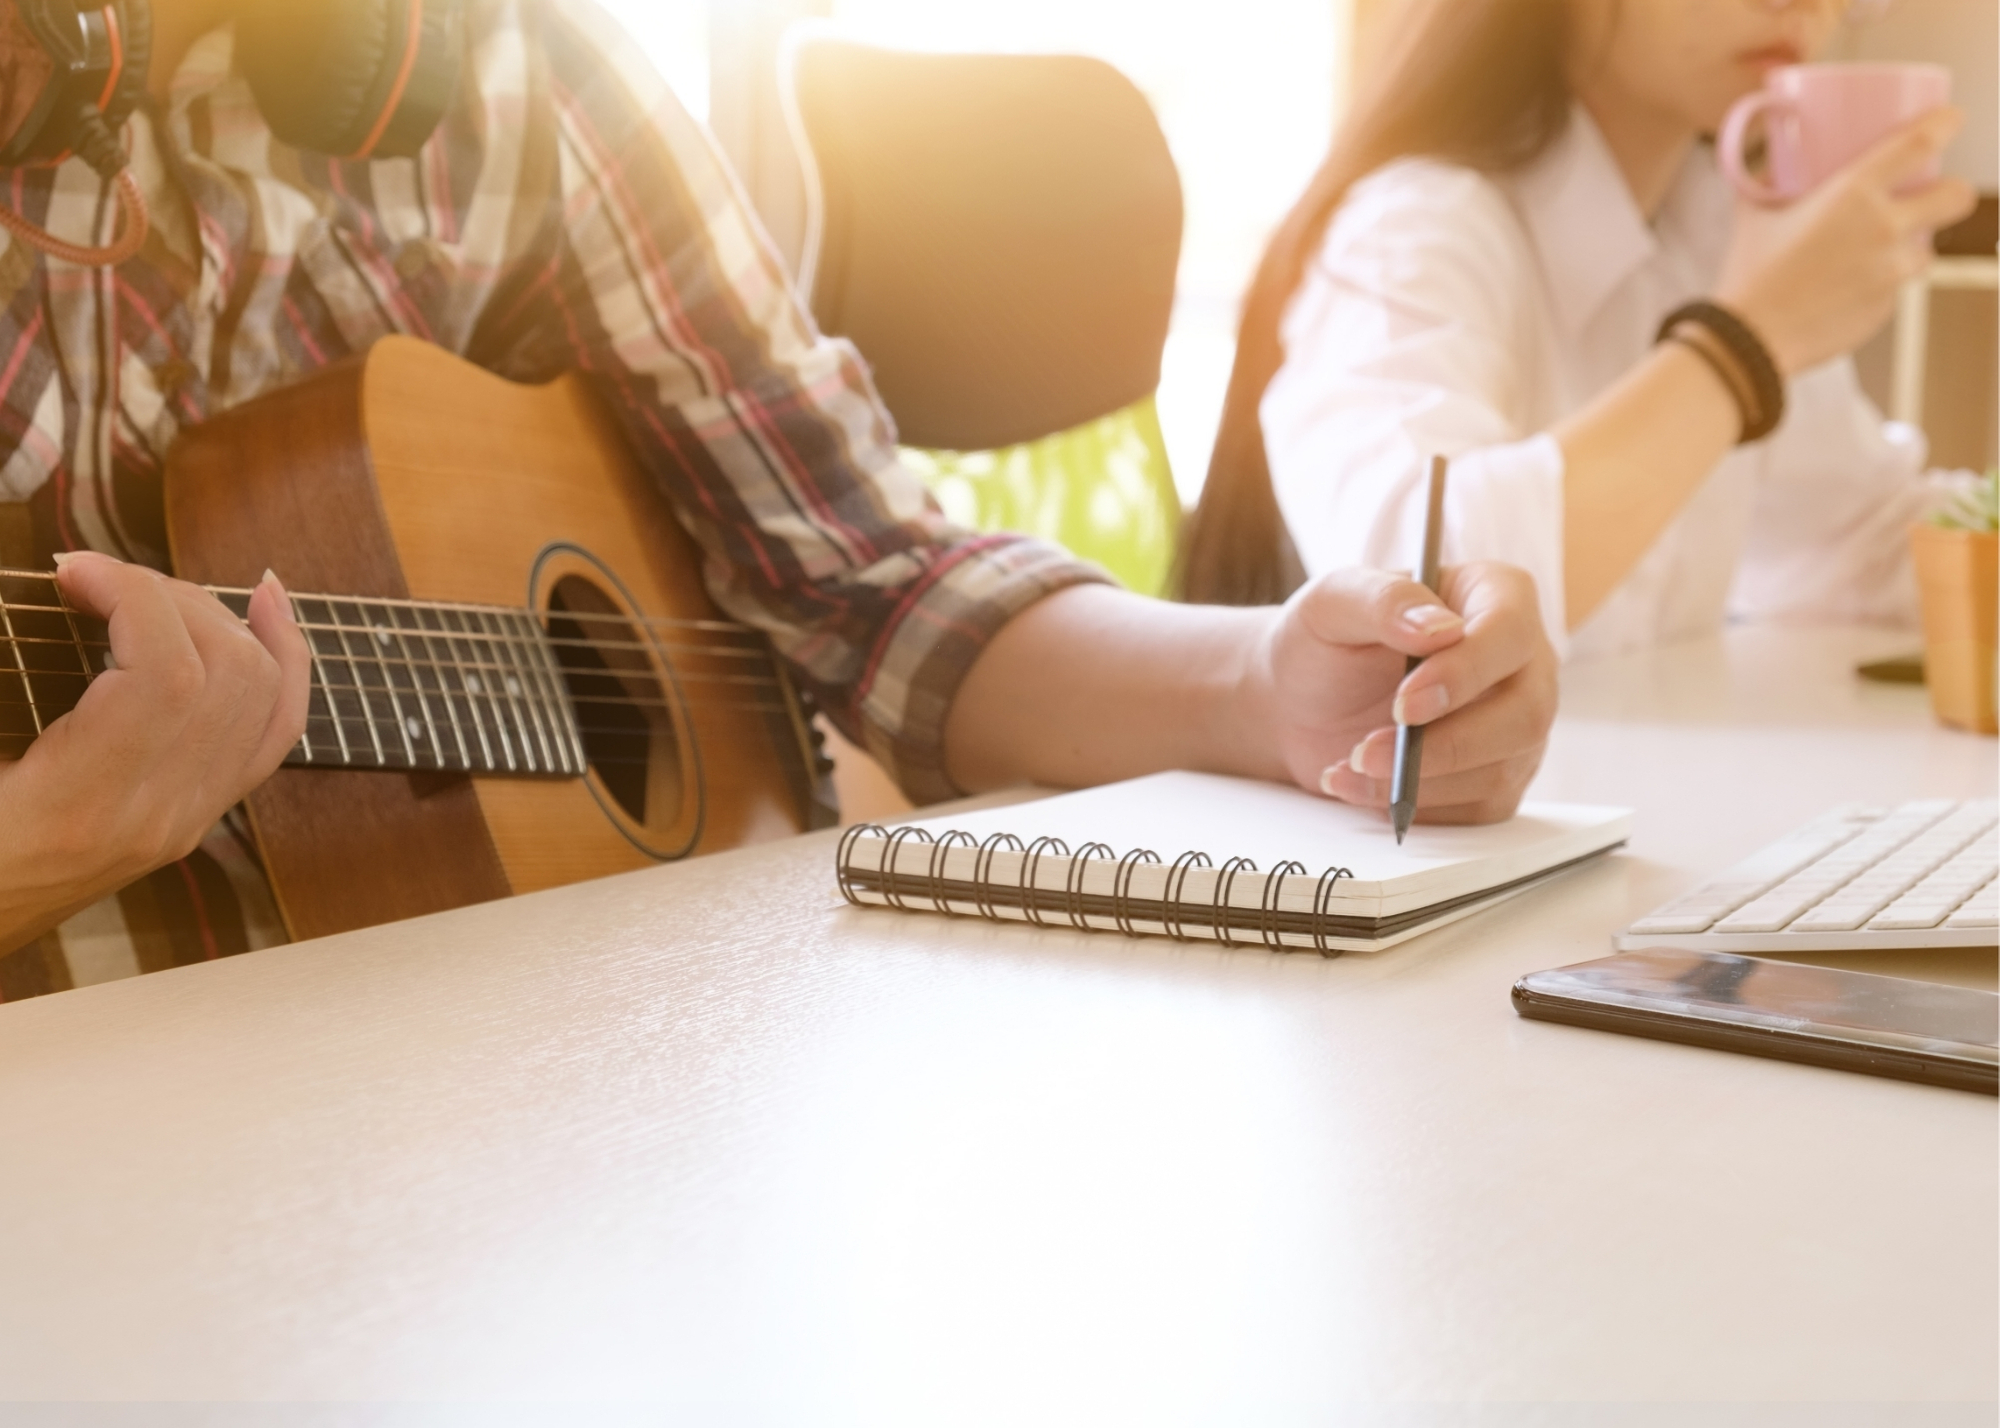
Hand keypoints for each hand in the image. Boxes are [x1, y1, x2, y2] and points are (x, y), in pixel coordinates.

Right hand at [0, 553, 309, 950]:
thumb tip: (50, 578)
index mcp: (82, 805)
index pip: (166, 674)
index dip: (131, 595)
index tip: (69, 569)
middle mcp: (157, 815)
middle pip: (226, 672)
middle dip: (170, 596)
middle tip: (95, 577)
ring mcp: (188, 817)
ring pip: (263, 693)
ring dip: (215, 616)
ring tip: (143, 589)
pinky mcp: (196, 814)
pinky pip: (273, 729)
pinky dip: (281, 658)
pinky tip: (262, 603)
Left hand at [1246, 563, 1556, 823]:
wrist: (1301, 704)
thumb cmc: (1323, 640)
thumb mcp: (1333, 601)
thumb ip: (1385, 600)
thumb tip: (1440, 629)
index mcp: (1494, 595)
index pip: (1509, 632)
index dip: (1465, 672)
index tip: (1404, 703)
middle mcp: (1521, 660)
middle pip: (1525, 714)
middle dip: (1443, 745)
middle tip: (1366, 751)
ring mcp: (1516, 723)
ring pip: (1500, 770)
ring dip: (1420, 781)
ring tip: (1351, 765)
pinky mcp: (1497, 777)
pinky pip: (1479, 809)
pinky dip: (1418, 807)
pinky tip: (1363, 787)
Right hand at [1717, 107, 1976, 375]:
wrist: (1746, 342)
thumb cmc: (1747, 274)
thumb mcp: (1754, 214)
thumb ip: (1768, 182)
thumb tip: (1771, 162)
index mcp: (1852, 194)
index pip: (1921, 143)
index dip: (1946, 122)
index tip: (1949, 119)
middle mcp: (1883, 229)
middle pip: (1957, 196)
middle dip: (1951, 190)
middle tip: (1933, 194)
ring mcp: (1890, 273)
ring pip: (1926, 250)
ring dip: (1910, 246)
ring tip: (1875, 253)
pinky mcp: (1886, 310)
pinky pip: (1896, 289)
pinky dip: (1879, 285)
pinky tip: (1845, 291)